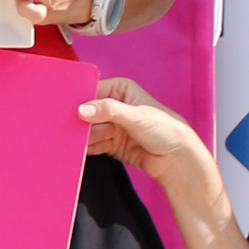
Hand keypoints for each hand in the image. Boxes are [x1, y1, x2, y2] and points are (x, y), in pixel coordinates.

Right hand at [79, 79, 209, 172]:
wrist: (176, 159)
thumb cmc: (166, 129)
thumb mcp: (137, 116)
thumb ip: (109, 111)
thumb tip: (83, 109)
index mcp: (121, 89)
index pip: (93, 91)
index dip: (81, 100)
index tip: (72, 110)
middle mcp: (114, 106)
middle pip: (87, 112)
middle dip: (81, 121)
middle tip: (75, 129)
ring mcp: (111, 125)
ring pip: (87, 129)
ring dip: (84, 136)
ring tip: (82, 141)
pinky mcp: (109, 143)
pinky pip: (91, 144)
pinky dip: (87, 148)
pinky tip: (85, 150)